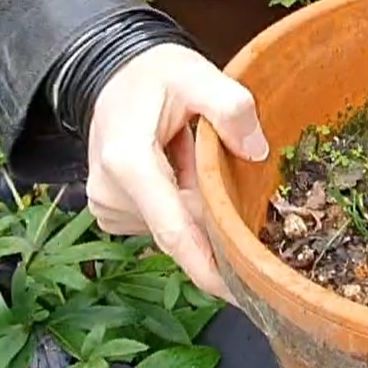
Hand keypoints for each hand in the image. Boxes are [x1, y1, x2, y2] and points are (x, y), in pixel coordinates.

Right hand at [85, 43, 269, 302]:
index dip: (209, 266)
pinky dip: (188, 204)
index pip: (174, 230)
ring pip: (177, 226)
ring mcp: (110, 207)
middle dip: (220, 223)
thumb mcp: (197, 74)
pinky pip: (167, 221)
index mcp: (128, 162)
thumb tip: (257, 151)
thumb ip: (229, 106)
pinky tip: (187, 171)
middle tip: (253, 198)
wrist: (115, 75)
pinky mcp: (117, 213)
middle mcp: (111, 193)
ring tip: (201, 158)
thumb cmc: (157, 75)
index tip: (242, 294)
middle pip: (183, 230)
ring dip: (203, 205)